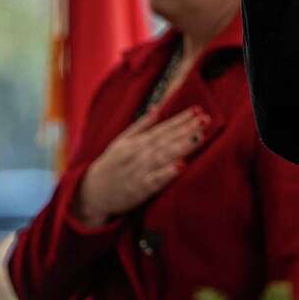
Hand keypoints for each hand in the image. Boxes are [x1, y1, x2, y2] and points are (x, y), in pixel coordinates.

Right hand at [74, 106, 207, 226]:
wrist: (92, 192)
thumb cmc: (111, 164)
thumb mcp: (122, 141)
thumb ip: (141, 125)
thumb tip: (158, 108)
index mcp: (136, 142)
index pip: (163, 128)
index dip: (181, 119)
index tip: (198, 110)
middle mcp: (138, 154)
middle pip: (167, 140)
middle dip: (187, 129)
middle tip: (206, 119)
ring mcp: (139, 171)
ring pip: (163, 157)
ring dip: (182, 146)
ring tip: (199, 136)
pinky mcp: (140, 189)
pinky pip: (155, 181)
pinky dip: (167, 173)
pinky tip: (181, 165)